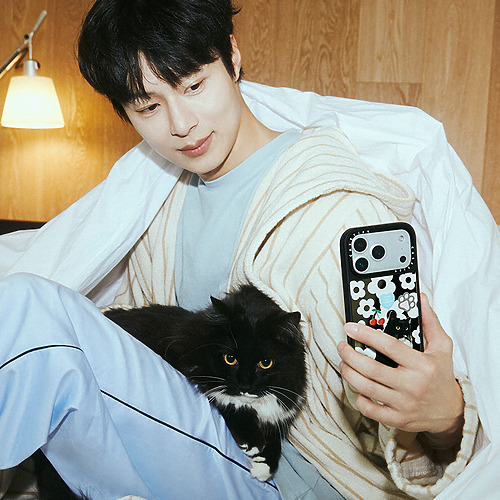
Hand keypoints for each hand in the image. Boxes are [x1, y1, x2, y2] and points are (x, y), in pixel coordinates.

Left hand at [337, 294, 463, 447]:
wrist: (452, 412)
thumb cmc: (442, 376)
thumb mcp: (442, 347)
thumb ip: (430, 322)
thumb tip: (420, 299)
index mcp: (421, 365)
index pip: (389, 346)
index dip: (366, 335)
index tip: (351, 327)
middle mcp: (411, 385)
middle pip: (371, 368)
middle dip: (350, 355)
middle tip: (342, 346)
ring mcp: (403, 404)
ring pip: (367, 388)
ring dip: (349, 373)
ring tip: (343, 363)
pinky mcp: (397, 419)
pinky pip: (370, 409)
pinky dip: (359, 398)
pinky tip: (357, 386)